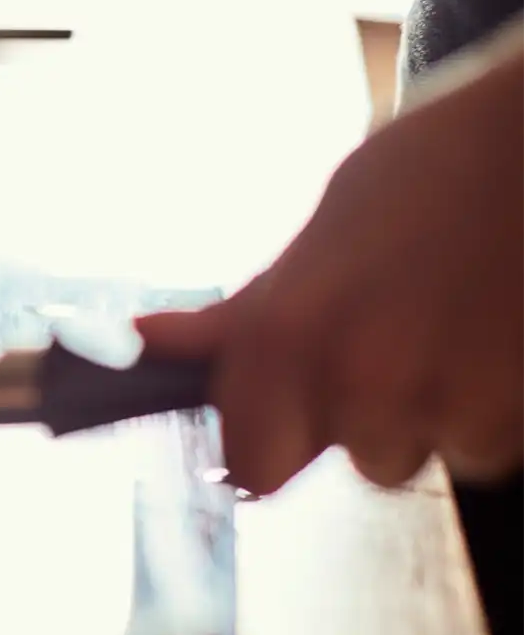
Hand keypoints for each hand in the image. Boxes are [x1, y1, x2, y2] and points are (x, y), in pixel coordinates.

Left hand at [135, 40, 523, 494]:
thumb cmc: (438, 166)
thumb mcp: (325, 224)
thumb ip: (243, 312)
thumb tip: (146, 340)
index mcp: (286, 335)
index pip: (253, 469)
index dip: (272, 445)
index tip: (288, 417)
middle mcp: (359, 383)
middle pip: (353, 460)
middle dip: (366, 419)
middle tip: (396, 339)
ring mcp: (448, 405)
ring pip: (425, 452)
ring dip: (437, 412)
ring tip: (456, 325)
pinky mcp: (516, 414)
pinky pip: (488, 445)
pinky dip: (495, 407)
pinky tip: (498, 335)